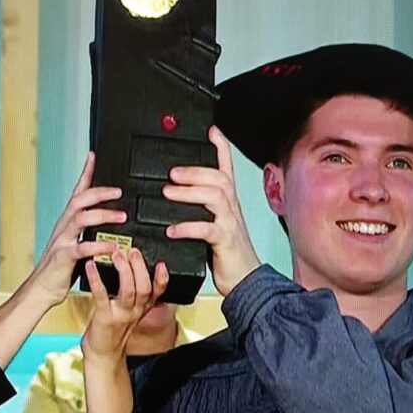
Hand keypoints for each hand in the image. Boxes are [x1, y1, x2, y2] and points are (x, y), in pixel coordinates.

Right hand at [24, 152, 125, 307]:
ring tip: (122, 216)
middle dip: (99, 192)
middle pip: (80, 200)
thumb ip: (88, 232)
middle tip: (119, 191)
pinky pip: (82, 248)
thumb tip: (107, 220)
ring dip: (103, 215)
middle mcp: (63, 227)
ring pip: (81, 219)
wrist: (42, 289)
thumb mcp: (75, 243)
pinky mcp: (64, 257)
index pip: (77, 192)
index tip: (94, 156)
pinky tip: (113, 247)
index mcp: (67, 222)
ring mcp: (62, 241)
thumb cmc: (61, 268)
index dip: (85, 173)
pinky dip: (99, 246)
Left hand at [80, 248, 167, 412]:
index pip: (158, 291)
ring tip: (116, 254)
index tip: (163, 263)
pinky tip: (91, 266)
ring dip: (124, 271)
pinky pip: (102, 296)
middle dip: (140, 268)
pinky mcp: (104, 317)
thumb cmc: (113, 330)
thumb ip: (134, 294)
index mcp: (142, 308)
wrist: (102, 356)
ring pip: (129, 291)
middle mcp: (135, 311)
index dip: (162, 278)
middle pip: (144, 287)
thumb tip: (132, 268)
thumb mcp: (130, 312)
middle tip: (133, 250)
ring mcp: (121, 315)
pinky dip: (97, 279)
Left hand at [163, 126, 259, 294]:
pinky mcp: (225, 242)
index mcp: (227, 203)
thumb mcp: (213, 226)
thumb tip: (176, 196)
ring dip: (189, 192)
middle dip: (195, 171)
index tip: (211, 130)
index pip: (226, 168)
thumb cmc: (227, 254)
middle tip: (171, 173)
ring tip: (167, 193)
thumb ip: (200, 210)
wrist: (246, 281)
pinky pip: (208, 229)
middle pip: (219, 178)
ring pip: (215, 196)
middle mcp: (231, 209)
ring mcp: (230, 224)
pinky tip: (172, 230)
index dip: (220, 148)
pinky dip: (188, 227)